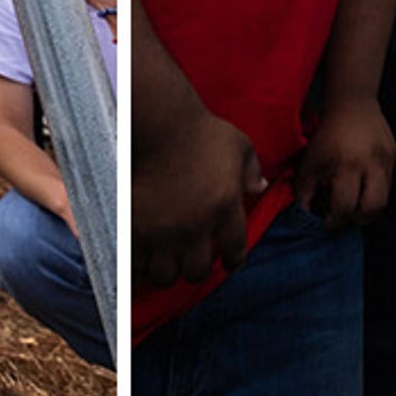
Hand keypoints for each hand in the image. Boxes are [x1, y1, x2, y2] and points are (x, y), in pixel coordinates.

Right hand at [134, 104, 265, 289]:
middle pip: (197, 273)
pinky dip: (138, 263)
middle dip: (195, 266)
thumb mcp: (237, 143)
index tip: (225, 256)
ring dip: (165, 268)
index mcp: (226, 208)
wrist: (156, 120)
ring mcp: (163, 230)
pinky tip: (141, 251)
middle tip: (189, 255)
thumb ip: (252, 169)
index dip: (231, 258)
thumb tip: (260, 188)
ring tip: (163, 256)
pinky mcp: (134, 228)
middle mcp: (196, 225)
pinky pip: (136, 265)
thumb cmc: (199, 130)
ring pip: (165, 275)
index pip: (235, 253)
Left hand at [292, 96, 394, 228]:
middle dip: (357, 218)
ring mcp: (385, 160)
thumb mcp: (309, 161)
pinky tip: (362, 186)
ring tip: (354, 203)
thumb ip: (305, 191)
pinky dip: (375, 192)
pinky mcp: (393, 156)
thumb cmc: (326, 135)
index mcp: (346, 164)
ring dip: (368, 209)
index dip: (335, 220)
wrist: (352, 104)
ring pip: (384, 200)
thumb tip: (307, 216)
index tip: (327, 220)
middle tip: (344, 214)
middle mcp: (370, 164)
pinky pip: (388, 185)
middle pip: (372, 208)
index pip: (345, 206)